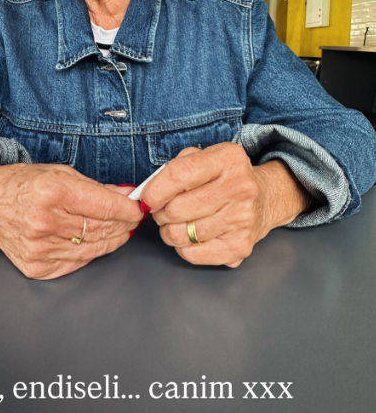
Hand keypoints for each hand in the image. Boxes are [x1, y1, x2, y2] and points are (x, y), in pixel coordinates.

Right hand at [0, 162, 141, 279]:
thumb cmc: (21, 183)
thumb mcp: (59, 173)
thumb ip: (96, 187)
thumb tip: (127, 196)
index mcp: (52, 192)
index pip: (105, 207)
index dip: (128, 210)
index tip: (138, 208)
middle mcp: (44, 222)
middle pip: (101, 229)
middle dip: (123, 224)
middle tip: (133, 219)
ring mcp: (39, 248)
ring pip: (93, 248)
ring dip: (112, 239)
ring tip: (121, 230)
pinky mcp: (36, 266)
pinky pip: (76, 262)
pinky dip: (91, 252)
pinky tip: (97, 241)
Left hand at [139, 143, 311, 267]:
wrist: (266, 198)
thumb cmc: (225, 177)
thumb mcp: (206, 157)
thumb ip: (177, 167)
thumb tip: (148, 193)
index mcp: (228, 159)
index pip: (180, 175)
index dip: (155, 191)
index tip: (146, 199)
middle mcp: (240, 188)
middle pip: (178, 208)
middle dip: (160, 213)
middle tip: (163, 211)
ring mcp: (242, 219)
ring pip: (182, 234)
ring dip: (170, 231)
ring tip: (177, 223)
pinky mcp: (241, 246)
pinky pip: (193, 254)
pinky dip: (184, 248)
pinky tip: (191, 237)